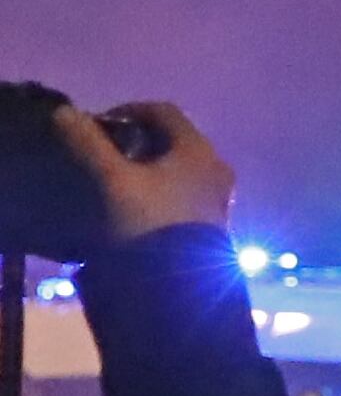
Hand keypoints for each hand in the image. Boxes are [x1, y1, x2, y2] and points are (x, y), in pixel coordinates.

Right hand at [51, 101, 230, 251]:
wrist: (180, 284)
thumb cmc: (148, 221)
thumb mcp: (113, 181)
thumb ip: (89, 144)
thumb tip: (66, 113)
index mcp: (198, 149)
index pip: (164, 111)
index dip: (128, 111)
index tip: (98, 126)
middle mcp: (216, 167)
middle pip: (174, 139)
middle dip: (137, 140)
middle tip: (103, 153)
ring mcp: (219, 196)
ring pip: (179, 167)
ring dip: (148, 166)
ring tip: (114, 180)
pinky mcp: (212, 222)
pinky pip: (184, 191)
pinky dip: (159, 187)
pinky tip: (135, 205)